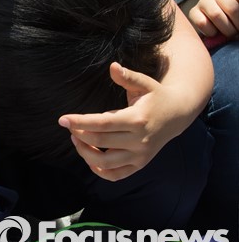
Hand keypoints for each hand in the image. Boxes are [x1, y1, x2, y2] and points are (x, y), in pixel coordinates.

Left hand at [58, 62, 190, 181]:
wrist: (178, 114)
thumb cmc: (156, 96)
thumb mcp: (145, 83)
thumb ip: (128, 76)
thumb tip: (113, 66)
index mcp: (137, 119)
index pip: (103, 123)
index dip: (80, 122)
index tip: (63, 119)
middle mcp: (139, 140)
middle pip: (100, 142)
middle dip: (79, 134)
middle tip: (69, 126)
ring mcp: (140, 155)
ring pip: (106, 163)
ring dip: (85, 153)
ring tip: (76, 139)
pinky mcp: (140, 164)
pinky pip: (116, 175)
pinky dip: (99, 170)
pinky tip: (89, 157)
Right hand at [186, 0, 238, 38]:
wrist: (215, 24)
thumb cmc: (234, 18)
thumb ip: (238, 11)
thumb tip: (236, 22)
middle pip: (232, 9)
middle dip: (238, 24)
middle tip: (237, 29)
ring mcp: (204, 0)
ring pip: (216, 15)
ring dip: (226, 30)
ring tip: (229, 32)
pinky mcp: (193, 11)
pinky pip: (202, 23)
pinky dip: (211, 32)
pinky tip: (214, 32)